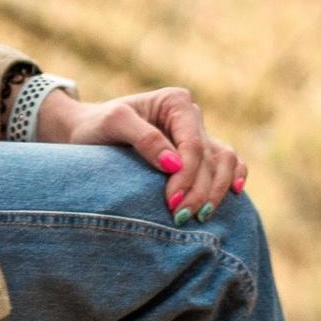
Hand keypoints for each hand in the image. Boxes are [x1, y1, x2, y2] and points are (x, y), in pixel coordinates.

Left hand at [48, 83, 247, 218]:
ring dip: (217, 190)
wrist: (87, 132)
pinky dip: (233, 177)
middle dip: (200, 190)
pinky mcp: (198, 152)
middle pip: (211, 158)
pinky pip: (228, 163)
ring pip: (225, 161)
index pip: (193, 144)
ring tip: (201, 215)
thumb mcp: (113, 124)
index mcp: (175, 102)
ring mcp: (197, 133)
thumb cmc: (96, 126)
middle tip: (181, 217)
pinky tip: (234, 193)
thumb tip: (175, 165)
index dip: (187, 175)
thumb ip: (145, 139)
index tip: (171, 202)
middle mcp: (191, 116)